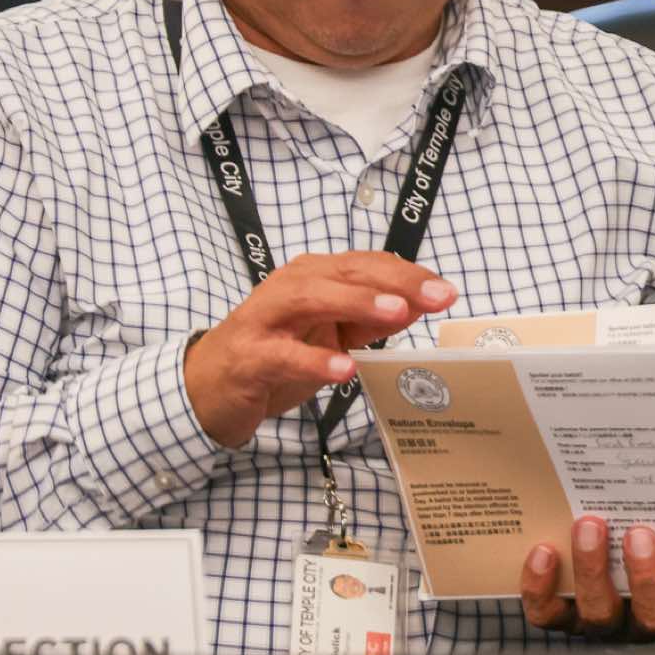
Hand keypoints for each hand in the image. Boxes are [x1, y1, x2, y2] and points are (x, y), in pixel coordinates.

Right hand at [182, 252, 457, 447]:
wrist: (208, 388)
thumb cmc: (273, 354)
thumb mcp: (330, 336)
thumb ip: (369, 321)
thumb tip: (416, 305)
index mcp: (312, 278)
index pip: (365, 265)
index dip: (407, 275)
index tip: (446, 291)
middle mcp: (288, 288)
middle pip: (344, 272)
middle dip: (393, 282)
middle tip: (435, 296)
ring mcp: (265, 320)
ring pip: (310, 298)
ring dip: (355, 303)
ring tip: (397, 314)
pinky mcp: (248, 357)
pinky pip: (282, 355)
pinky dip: (314, 360)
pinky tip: (345, 369)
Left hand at [521, 516, 654, 642]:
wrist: (612, 551)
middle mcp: (648, 620)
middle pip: (653, 617)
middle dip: (645, 579)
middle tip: (640, 535)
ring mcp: (606, 621)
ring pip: (600, 613)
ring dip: (593, 570)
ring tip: (589, 527)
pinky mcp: (565, 616)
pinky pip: (549, 613)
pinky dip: (542, 586)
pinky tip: (544, 551)